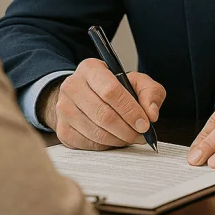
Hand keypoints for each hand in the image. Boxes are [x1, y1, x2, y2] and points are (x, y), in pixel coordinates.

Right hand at [40, 58, 165, 150]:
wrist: (85, 96)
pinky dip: (106, 146)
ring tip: (130, 137)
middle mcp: (72, 86)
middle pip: (103, 115)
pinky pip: (88, 144)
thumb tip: (151, 114)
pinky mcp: (62, 129)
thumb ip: (150, 93)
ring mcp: (63, 109)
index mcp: (90, 69)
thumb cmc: (113, 88)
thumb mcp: (136, 82)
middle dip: (127, 130)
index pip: (111, 91)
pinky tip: (114, 139)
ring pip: (96, 133)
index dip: (130, 110)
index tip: (144, 124)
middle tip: (141, 135)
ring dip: (119, 140)